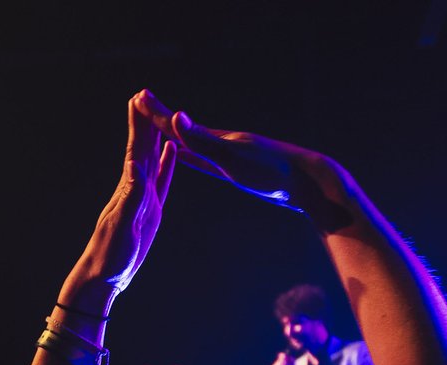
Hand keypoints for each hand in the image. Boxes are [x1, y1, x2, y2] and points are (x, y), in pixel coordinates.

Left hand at [59, 92, 176, 307]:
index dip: (137, 124)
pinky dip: (166, 164)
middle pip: (142, 147)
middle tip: (147, 93)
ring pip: (151, 158)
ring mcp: (144, 198)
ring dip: (155, 136)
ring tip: (160, 115)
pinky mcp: (151, 210)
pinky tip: (169, 152)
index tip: (139, 98)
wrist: (105, 277)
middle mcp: (135, 188)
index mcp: (129, 189)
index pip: (134, 149)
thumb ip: (132, 196)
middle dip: (145, 121)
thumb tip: (135, 166)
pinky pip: (162, 181)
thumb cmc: (110, 254)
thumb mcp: (123, 225)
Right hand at [133, 90, 350, 228]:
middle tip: (141, 105)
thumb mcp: (233, 158)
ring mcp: (230, 156)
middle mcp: (222, 143)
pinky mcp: (239, 171)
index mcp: (217, 140)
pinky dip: (193, 157)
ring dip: (174, 137)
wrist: (308, 184)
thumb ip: (202, 141)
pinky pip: (207, 162)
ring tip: (158, 129)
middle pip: (183, 130)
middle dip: (161, 120)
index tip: (137, 97)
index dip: (157, 113)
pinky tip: (188, 157)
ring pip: (194, 145)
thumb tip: (176, 116)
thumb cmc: (272, 173)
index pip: (179, 124)